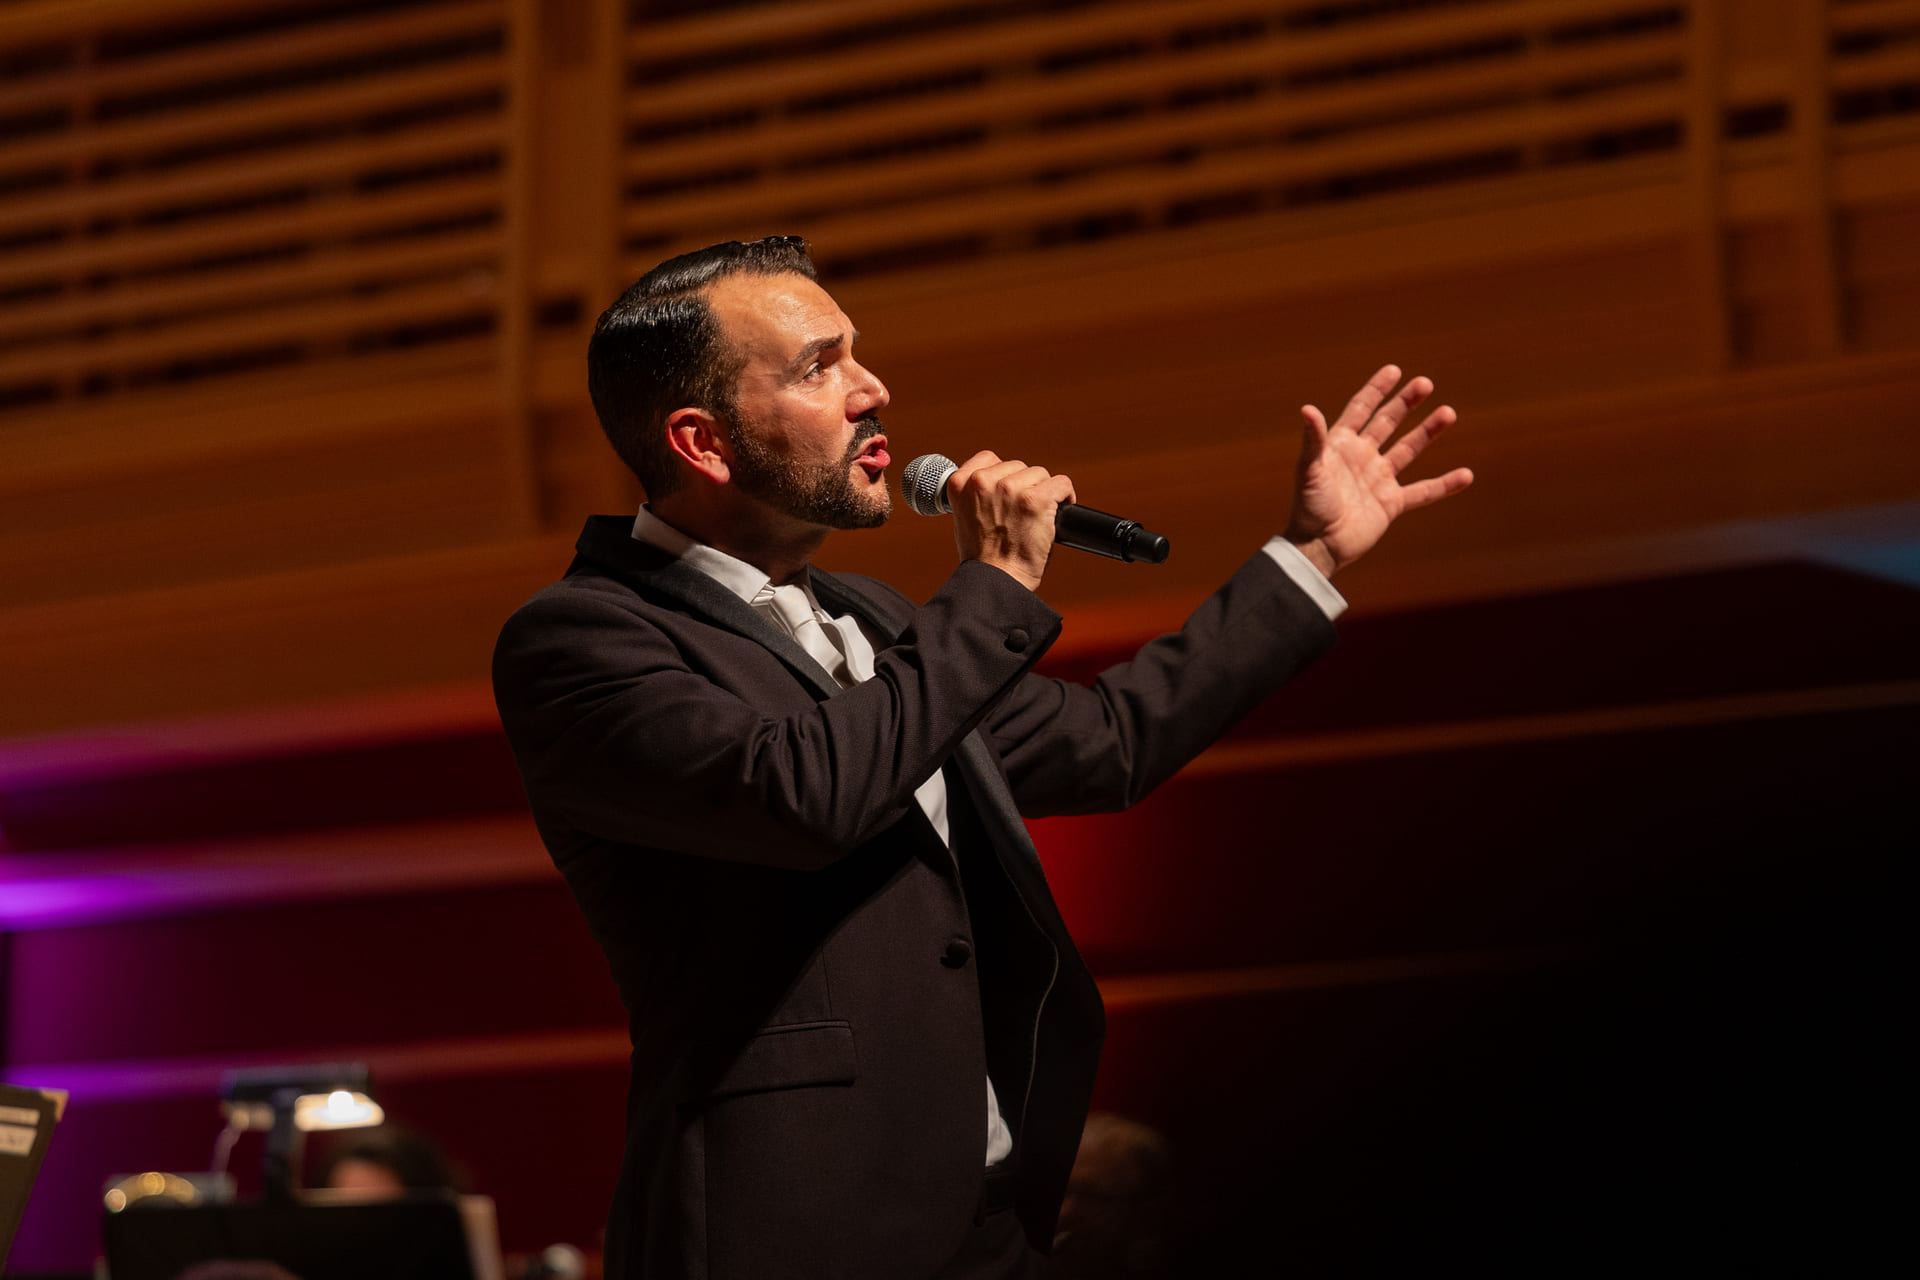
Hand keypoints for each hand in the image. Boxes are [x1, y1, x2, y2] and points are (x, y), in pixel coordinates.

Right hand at [946, 450, 1075, 591]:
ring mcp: (1010, 489)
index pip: (989, 458)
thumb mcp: (964, 517)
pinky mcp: (1035, 500)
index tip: (1007, 494)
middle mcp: (982, 481)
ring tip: (1033, 519)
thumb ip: (976, 494)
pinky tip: (1056, 514)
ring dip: (1042, 493)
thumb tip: (999, 483)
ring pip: (1039, 474)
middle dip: (1023, 487)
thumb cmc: (983, 557)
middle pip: (1017, 466)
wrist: (996, 581)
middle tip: (1020, 516)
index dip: (1003, 475)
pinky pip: (1060, 484)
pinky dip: (1065, 497)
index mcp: (960, 483)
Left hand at [1283, 364, 1472, 576]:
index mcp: (1340, 445)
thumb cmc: (1308, 507)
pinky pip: (1423, 492)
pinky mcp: (1391, 503)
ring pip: (1408, 450)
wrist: (1318, 546)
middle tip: (1425, 383)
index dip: (1376, 390)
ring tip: (1448, 412)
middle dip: (1405, 402)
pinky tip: (1466, 475)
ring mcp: (1378, 479)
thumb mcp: (1309, 470)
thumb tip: (1307, 409)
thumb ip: (1313, 440)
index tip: (1394, 370)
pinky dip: (1444, 485)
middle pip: (1387, 422)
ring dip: (1428, 432)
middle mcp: (1361, 457)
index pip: (1361, 409)